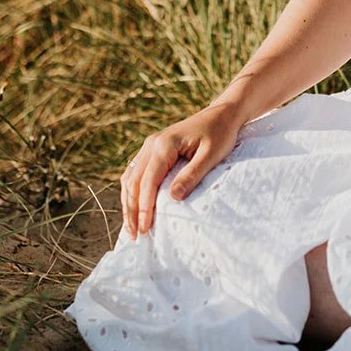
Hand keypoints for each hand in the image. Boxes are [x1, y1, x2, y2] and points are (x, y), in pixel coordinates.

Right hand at [120, 102, 245, 238]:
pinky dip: (133, 192)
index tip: (145, 228)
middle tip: (134, 235)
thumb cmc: (220, 134)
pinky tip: (134, 208)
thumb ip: (192, 175)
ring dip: (128, 203)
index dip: (144, 207)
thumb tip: (172, 198)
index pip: (148, 180)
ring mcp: (150, 146)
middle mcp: (151, 144)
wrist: (222, 114)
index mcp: (164, 144)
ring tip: (131, 227)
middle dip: (131, 210)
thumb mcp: (211, 155)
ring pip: (130, 178)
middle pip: (134, 181)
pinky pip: (136, 173)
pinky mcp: (153, 150)